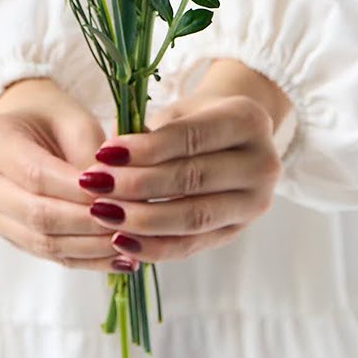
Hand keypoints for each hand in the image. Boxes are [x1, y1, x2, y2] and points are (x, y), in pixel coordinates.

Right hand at [0, 77, 133, 270]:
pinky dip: (84, 259)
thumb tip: (116, 200)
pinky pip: (46, 253)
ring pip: (41, 242)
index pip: (35, 174)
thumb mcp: (74, 120)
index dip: (78, 191)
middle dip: (87, 223)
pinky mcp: (5, 234)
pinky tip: (118, 259)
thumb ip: (92, 155)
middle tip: (131, 223)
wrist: (22, 125)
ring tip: (131, 245)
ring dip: (90, 247)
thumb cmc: (51, 116)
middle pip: (36, 213)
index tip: (119, 195)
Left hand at [78, 60, 294, 262]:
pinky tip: (122, 242)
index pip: (191, 139)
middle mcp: (261, 164)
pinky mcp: (237, 232)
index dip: (146, 148)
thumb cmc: (198, 118)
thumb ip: (149, 132)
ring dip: (143, 219)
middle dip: (138, 185)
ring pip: (193, 218)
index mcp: (248, 121)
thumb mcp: (179, 111)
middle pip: (193, 180)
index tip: (104, 153)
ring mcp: (254, 203)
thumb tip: (106, 158)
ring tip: (103, 213)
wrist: (235, 138)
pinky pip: (192, 245)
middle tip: (96, 185)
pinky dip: (155, 247)